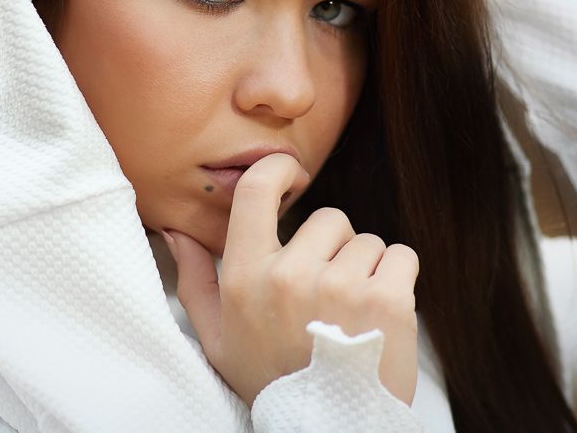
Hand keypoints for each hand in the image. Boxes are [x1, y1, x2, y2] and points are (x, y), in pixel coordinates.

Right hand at [164, 153, 419, 406]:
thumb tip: (175, 231)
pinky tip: (379, 314)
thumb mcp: (218, 338)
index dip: (278, 169)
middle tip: (327, 294)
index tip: (293, 175)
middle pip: (329, 218)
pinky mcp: (389, 300)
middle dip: (333, 247)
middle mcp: (291, 276)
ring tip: (352, 313)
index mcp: (246, 277)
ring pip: (367, 240)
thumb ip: (195, 281)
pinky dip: (397, 279)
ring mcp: (342, 287)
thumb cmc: (272, 380)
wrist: (327, 429)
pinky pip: (401, 255)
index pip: (257, 190)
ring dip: (365, 268)